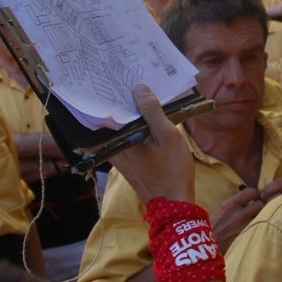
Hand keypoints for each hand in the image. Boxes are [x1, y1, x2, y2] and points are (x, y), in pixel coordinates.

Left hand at [109, 84, 194, 203]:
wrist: (174, 205)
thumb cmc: (172, 170)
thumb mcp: (167, 136)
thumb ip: (152, 112)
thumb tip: (138, 88)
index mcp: (119, 140)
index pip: (107, 111)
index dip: (111, 93)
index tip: (114, 76)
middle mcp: (114, 148)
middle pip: (113, 118)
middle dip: (119, 100)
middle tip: (126, 78)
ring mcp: (120, 156)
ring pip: (120, 128)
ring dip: (128, 113)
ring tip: (137, 92)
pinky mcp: (128, 162)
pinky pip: (127, 138)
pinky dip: (134, 126)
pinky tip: (145, 116)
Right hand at [209, 187, 263, 251]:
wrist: (203, 247)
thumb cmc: (210, 228)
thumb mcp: (220, 210)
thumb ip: (233, 204)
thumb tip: (247, 199)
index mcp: (230, 204)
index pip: (251, 191)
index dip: (255, 194)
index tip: (254, 197)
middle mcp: (239, 214)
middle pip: (261, 204)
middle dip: (261, 206)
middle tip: (259, 209)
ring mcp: (245, 227)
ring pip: (264, 217)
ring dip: (264, 217)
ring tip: (261, 219)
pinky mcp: (248, 238)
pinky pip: (260, 230)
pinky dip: (261, 228)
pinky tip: (258, 229)